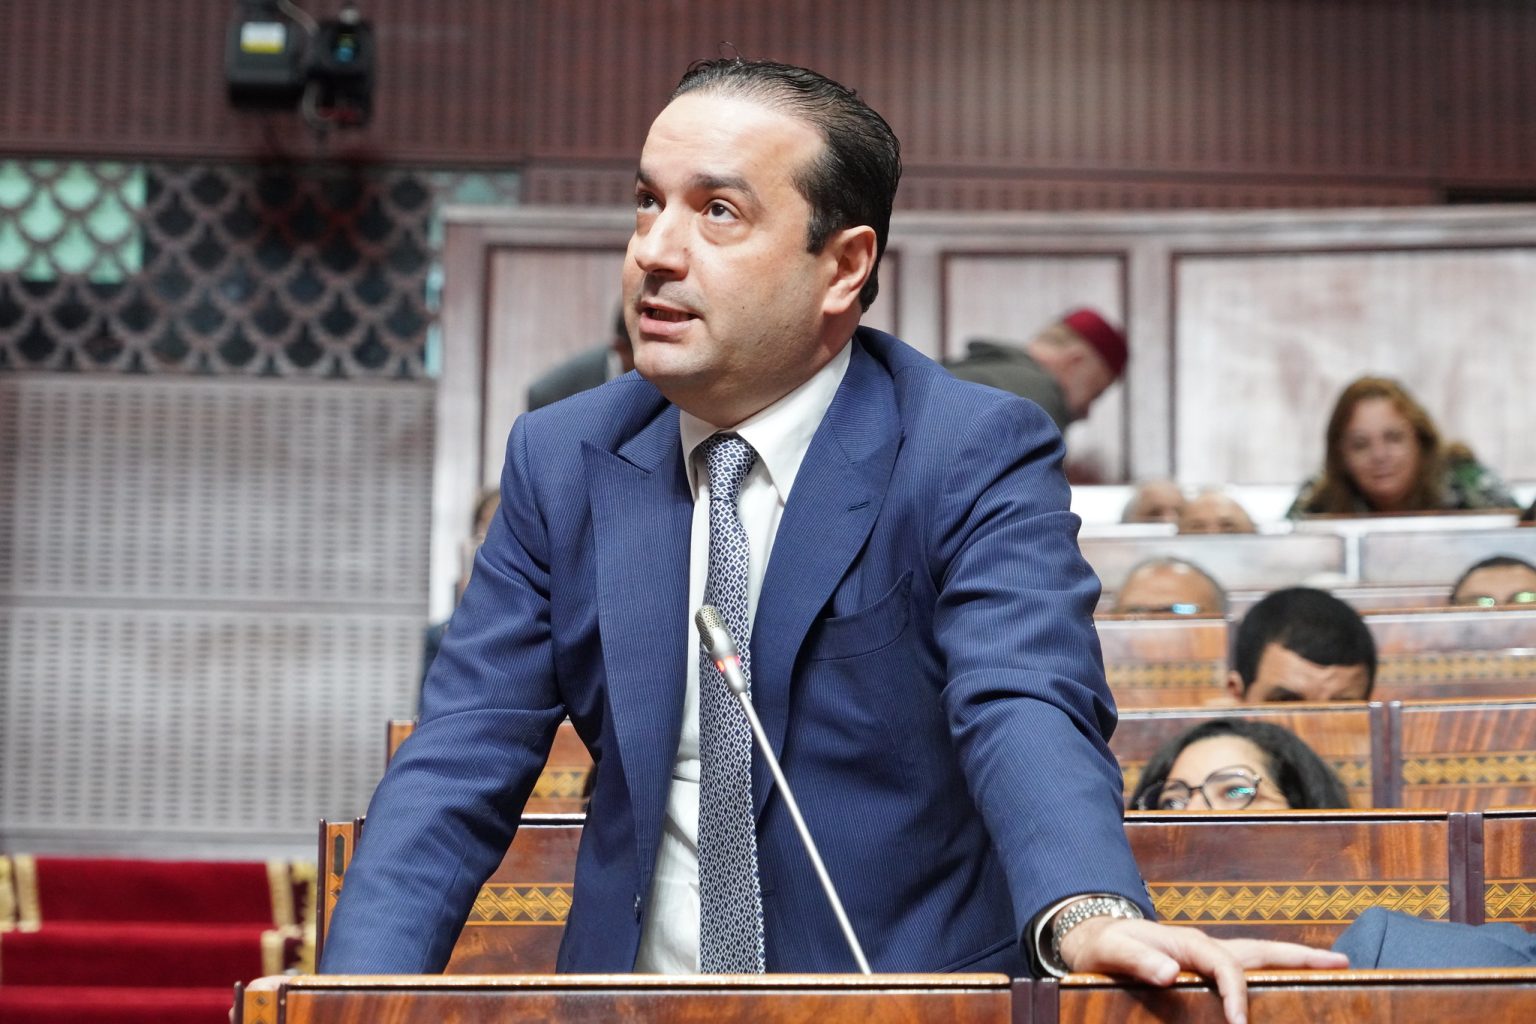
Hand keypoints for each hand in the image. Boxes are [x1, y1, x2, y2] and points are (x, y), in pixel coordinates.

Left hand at [1057, 916, 1349, 1023]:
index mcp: (1189, 943)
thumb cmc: (1104, 946)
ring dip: (1294, 962)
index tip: (1240, 1023)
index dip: (1236, 994)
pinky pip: (1245, 970)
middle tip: (1342, 962)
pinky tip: (1285, 985)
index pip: (1226, 967)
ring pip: (1259, 957)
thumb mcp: (1112, 952)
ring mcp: (1207, 955)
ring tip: (1332, 967)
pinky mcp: (1203, 967)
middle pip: (1262, 950)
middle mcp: (1206, 946)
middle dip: (1301, 957)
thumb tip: (1169, 973)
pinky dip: (1271, 974)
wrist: (1092, 938)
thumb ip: (1138, 961)